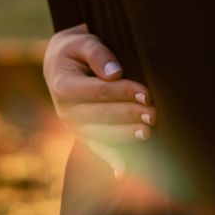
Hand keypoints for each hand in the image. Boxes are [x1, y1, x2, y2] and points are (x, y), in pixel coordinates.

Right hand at [42, 24, 156, 172]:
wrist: (60, 64)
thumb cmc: (77, 50)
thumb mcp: (83, 42)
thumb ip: (97, 54)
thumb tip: (114, 73)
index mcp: (63, 86)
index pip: (98, 91)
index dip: (123, 93)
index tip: (146, 93)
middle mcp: (65, 110)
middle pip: (101, 115)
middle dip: (129, 115)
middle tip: (154, 114)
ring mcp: (72, 126)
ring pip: (100, 134)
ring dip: (125, 135)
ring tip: (148, 132)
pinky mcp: (81, 134)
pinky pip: (95, 148)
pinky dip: (110, 160)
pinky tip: (123, 172)